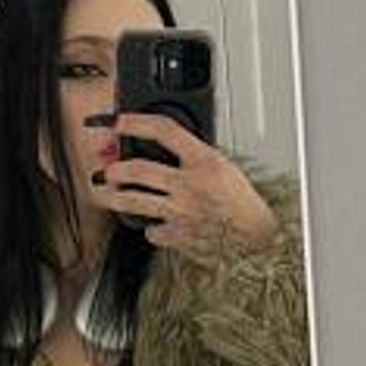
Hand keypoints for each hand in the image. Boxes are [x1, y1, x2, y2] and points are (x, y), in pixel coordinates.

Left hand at [90, 112, 278, 265]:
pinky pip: (153, 232)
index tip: (122, 123)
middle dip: (116, 168)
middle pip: (138, 170)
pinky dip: (151, 230)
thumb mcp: (228, 169)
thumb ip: (198, 159)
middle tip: (108, 169)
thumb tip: (171, 152)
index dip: (137, 123)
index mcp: (206, 162)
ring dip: (113, 197)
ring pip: (134, 202)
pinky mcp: (179, 237)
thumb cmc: (248, 208)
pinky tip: (152, 227)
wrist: (260, 242)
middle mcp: (190, 186)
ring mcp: (181, 213)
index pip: (164, 131)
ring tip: (105, 194)